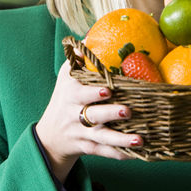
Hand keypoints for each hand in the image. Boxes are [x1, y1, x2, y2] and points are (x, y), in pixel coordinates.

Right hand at [35, 61, 141, 182]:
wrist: (51, 135)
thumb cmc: (64, 97)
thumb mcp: (66, 76)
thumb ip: (78, 57)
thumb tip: (90, 35)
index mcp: (71, 95)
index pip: (81, 94)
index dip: (94, 93)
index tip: (108, 90)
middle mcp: (75, 115)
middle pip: (93, 115)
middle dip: (110, 114)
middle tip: (128, 111)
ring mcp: (82, 133)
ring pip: (101, 137)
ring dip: (120, 139)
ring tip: (139, 139)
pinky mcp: (88, 148)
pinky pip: (104, 152)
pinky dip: (119, 154)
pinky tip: (135, 154)